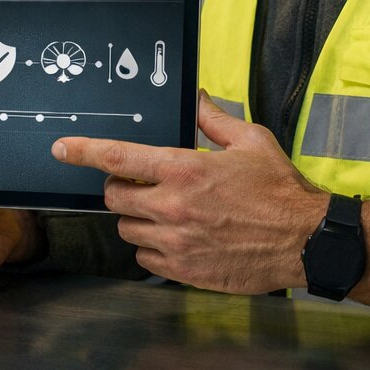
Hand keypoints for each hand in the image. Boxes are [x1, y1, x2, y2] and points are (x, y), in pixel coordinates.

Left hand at [52, 91, 325, 292]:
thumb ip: (214, 119)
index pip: (118, 157)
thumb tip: (196, 98)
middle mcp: (173, 207)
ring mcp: (176, 242)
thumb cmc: (280, 190)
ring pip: (127, 229)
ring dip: (138, 219)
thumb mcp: (251, 141)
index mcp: (184, 170)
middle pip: (114, 197)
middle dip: (121, 188)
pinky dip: (153, 247)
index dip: (83, 151)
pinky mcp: (184, 271)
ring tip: (167, 213)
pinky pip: (145, 258)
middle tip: (143, 185)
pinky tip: (177, 238)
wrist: (307, 241)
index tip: (62, 149)